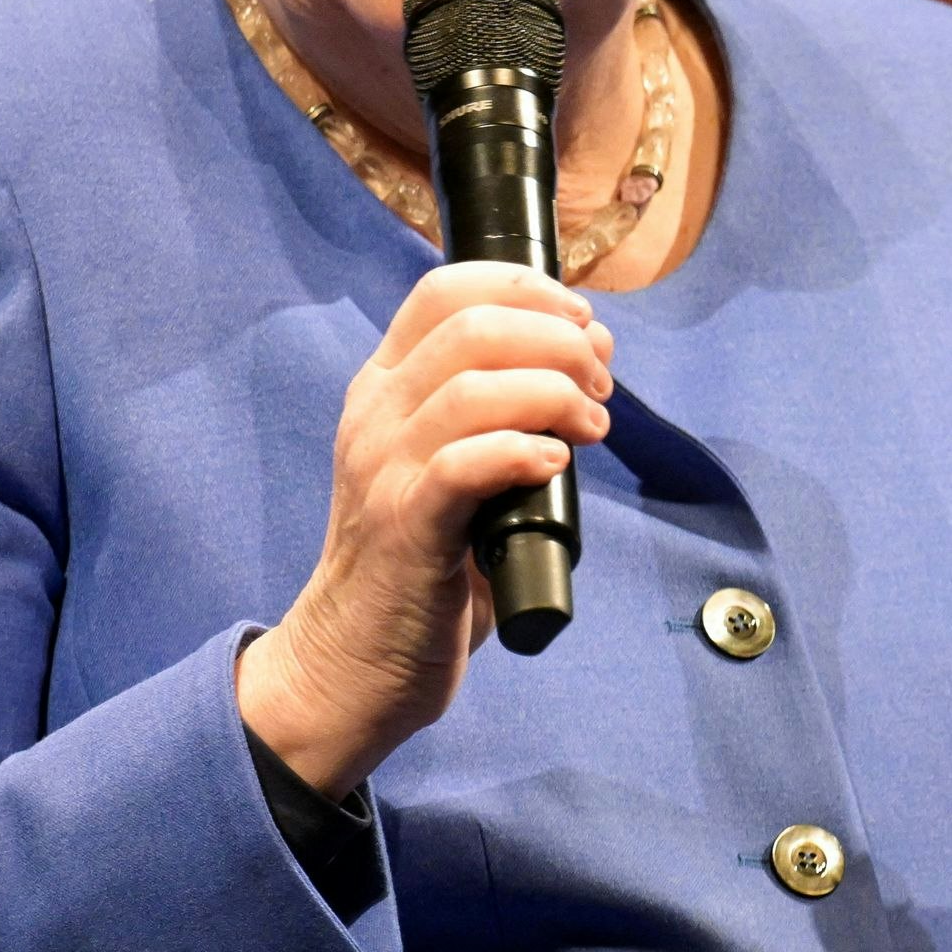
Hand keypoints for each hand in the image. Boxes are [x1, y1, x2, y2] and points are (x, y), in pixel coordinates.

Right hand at [240, 261, 615, 795]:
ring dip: (553, 394)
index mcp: (384, 388)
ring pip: (471, 386)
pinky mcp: (404, 527)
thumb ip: (503, 414)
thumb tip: (589, 361)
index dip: (527, 289)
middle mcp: (376, 415)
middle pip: (470, 326)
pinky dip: (522, 451)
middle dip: (557, 340)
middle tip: (600, 386)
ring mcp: (383, 468)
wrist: (352, 662)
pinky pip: (463, 463)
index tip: (582, 323)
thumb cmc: (420, 567)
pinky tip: (555, 465)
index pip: (444, 290)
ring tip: (591, 427)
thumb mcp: (451, 468)